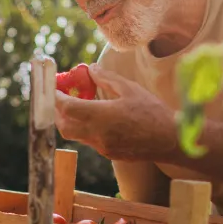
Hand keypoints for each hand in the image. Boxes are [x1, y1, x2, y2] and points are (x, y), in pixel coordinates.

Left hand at [53, 64, 176, 160]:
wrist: (171, 140)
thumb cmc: (153, 112)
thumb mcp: (130, 89)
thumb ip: (106, 79)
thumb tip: (90, 69)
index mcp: (101, 116)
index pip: (66, 107)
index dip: (55, 97)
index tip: (51, 87)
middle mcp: (97, 134)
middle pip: (64, 125)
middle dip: (57, 111)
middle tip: (61, 97)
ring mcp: (102, 147)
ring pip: (75, 134)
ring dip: (70, 120)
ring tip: (78, 105)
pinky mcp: (108, 154)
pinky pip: (89, 140)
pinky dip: (85, 128)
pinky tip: (96, 117)